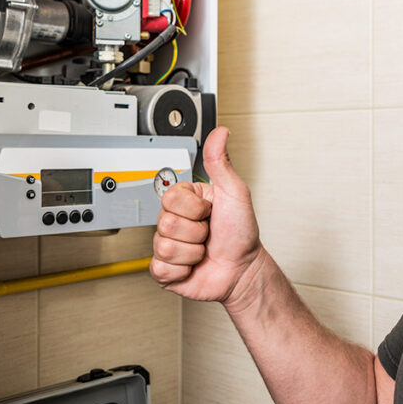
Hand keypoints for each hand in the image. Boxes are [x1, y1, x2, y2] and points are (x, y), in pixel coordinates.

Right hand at [150, 127, 263, 303]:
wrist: (242, 270)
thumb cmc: (241, 232)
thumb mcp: (234, 192)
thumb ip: (220, 163)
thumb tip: (220, 133)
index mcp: (185, 200)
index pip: (171, 197)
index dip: (195, 208)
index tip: (210, 211)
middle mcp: (174, 221)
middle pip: (166, 223)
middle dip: (196, 231)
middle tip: (208, 232)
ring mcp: (168, 245)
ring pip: (165, 246)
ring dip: (192, 251)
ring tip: (203, 249)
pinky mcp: (165, 270)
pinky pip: (161, 268)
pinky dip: (183, 270)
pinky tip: (193, 265)